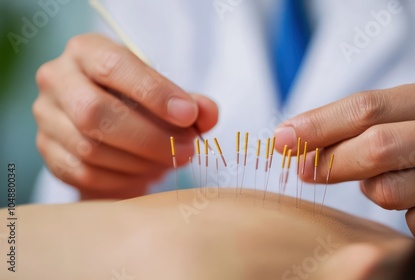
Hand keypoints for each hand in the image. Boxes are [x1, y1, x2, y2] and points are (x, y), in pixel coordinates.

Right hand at [34, 33, 217, 198]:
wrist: (107, 126)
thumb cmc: (140, 103)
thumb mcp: (167, 95)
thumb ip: (192, 104)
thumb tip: (207, 114)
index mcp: (87, 51)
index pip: (115, 67)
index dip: (155, 93)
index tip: (189, 116)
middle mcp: (58, 79)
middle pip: (96, 113)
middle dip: (149, 138)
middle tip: (186, 150)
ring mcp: (47, 118)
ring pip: (90, 148)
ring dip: (140, 161)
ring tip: (169, 161)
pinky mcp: (48, 152)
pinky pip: (85, 173)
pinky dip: (123, 179)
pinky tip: (146, 174)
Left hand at [274, 77, 414, 235]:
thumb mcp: (398, 116)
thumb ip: (349, 124)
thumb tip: (287, 138)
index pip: (367, 107)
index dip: (318, 126)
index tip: (282, 139)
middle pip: (376, 146)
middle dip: (332, 162)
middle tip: (305, 170)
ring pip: (387, 190)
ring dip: (371, 187)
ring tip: (389, 175)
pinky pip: (408, 219)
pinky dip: (401, 211)